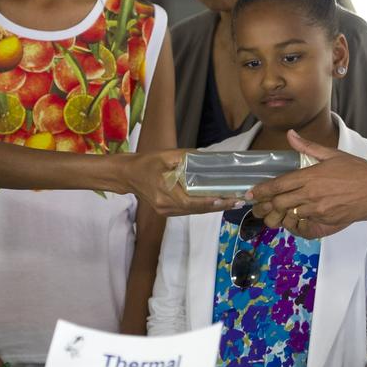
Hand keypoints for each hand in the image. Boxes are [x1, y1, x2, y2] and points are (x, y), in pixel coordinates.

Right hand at [124, 150, 238, 216]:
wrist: (128, 175)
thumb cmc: (147, 162)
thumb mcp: (166, 155)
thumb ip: (188, 158)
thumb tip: (209, 159)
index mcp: (165, 192)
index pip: (192, 201)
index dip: (210, 202)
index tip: (227, 199)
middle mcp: (166, 206)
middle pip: (196, 209)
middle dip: (218, 206)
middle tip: (238, 201)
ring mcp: (165, 211)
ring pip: (193, 212)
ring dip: (212, 208)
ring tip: (232, 202)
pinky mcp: (166, 211)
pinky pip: (188, 210)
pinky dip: (202, 207)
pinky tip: (216, 202)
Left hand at [247, 130, 366, 237]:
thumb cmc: (357, 170)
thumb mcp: (331, 154)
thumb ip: (307, 147)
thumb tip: (290, 135)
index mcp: (309, 176)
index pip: (277, 185)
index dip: (261, 191)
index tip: (250, 194)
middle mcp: (311, 194)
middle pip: (279, 203)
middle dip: (266, 205)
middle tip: (258, 206)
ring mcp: (318, 210)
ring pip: (290, 215)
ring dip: (281, 214)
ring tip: (273, 214)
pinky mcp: (326, 221)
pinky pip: (304, 223)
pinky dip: (297, 221)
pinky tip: (295, 217)